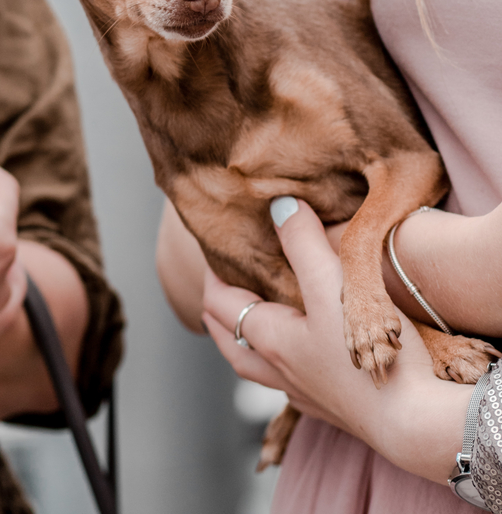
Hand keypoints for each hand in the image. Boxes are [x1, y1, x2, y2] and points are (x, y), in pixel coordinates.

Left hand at [201, 198, 470, 484]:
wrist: (415, 422)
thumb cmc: (369, 353)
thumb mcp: (332, 284)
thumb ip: (303, 243)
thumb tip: (278, 206)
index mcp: (270, 339)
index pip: (220, 305)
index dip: (212, 276)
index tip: (213, 252)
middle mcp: (280, 371)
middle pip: (232, 342)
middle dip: (220, 313)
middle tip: (221, 286)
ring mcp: (306, 394)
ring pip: (259, 366)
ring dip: (247, 341)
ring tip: (254, 322)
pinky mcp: (334, 407)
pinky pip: (291, 382)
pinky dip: (283, 363)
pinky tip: (303, 357)